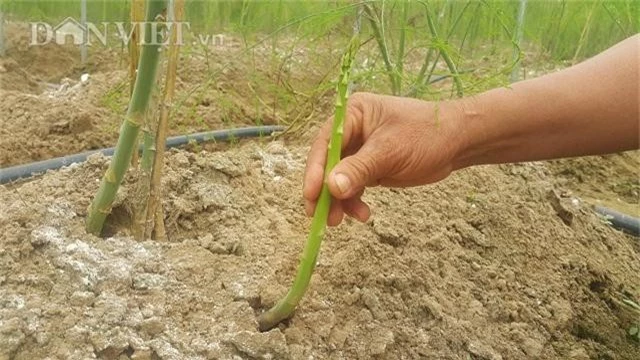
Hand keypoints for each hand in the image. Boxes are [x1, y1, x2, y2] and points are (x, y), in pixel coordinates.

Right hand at [303, 92, 464, 225]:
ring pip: (338, 179)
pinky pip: (352, 187)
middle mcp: (351, 131)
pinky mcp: (369, 168)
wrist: (456, 143)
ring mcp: (359, 151)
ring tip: (339, 222)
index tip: (312, 194)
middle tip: (320, 215)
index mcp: (353, 114)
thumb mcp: (390, 151)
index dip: (316, 169)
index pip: (326, 143)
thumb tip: (331, 188)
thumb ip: (359, 169)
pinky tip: (362, 214)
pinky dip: (353, 202)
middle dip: (325, 190)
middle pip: (327, 163)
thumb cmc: (425, 135)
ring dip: (338, 201)